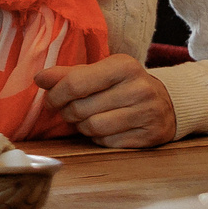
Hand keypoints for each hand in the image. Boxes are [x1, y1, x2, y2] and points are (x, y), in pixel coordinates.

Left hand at [35, 55, 176, 146]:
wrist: (168, 102)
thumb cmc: (123, 85)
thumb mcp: (99, 72)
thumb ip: (68, 74)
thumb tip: (39, 78)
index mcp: (124, 66)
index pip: (75, 83)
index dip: (55, 95)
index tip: (51, 100)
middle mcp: (139, 88)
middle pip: (81, 108)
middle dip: (67, 112)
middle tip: (68, 110)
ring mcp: (147, 114)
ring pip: (92, 128)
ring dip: (81, 126)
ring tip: (85, 119)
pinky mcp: (149, 136)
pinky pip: (107, 142)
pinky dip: (98, 138)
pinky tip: (104, 128)